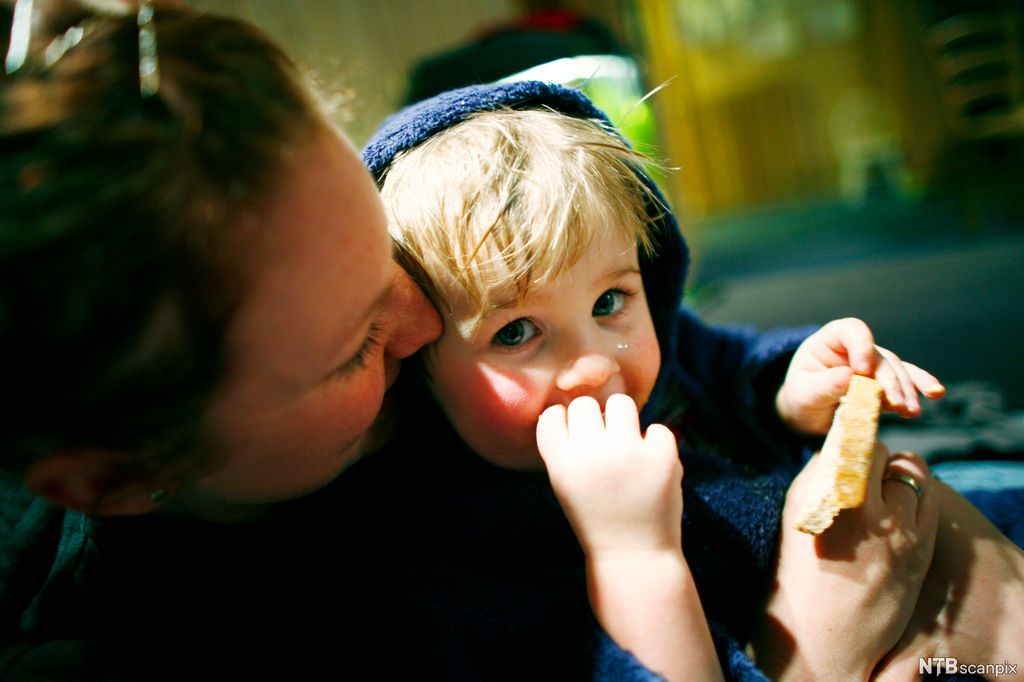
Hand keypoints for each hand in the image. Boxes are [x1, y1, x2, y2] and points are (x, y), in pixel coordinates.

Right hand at [536, 394, 681, 557]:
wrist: (634, 555)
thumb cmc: (596, 516)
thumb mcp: (565, 484)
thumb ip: (566, 446)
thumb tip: (573, 398)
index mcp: (561, 462)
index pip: (553, 415)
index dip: (565, 423)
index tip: (575, 439)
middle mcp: (591, 452)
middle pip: (586, 404)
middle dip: (594, 420)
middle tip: (604, 445)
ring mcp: (629, 452)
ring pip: (622, 404)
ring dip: (624, 421)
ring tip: (627, 448)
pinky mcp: (663, 456)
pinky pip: (657, 428)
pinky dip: (656, 445)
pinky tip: (650, 468)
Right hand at [748, 442, 937, 680]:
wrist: (819, 630)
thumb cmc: (800, 567)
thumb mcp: (797, 510)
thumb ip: (820, 471)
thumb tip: (845, 443)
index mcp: (820, 490)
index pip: (851, 437)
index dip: (853, 439)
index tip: (850, 445)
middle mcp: (857, 502)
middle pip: (882, 451)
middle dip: (876, 458)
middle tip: (865, 475)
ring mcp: (892, 525)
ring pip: (912, 471)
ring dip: (901, 476)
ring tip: (885, 495)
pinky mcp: (918, 546)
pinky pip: (928, 500)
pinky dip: (917, 499)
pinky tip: (900, 516)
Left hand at [776, 317, 945, 434]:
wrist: (807, 415)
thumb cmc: (801, 397)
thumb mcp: (803, 393)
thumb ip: (824, 385)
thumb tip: (850, 376)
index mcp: (832, 340)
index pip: (852, 331)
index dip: (861, 346)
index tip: (861, 370)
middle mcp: (857, 348)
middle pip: (879, 356)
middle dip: (888, 380)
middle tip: (894, 403)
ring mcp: (875, 365)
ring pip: (896, 371)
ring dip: (906, 391)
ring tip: (910, 411)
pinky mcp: (886, 383)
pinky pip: (907, 381)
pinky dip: (920, 386)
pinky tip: (936, 393)